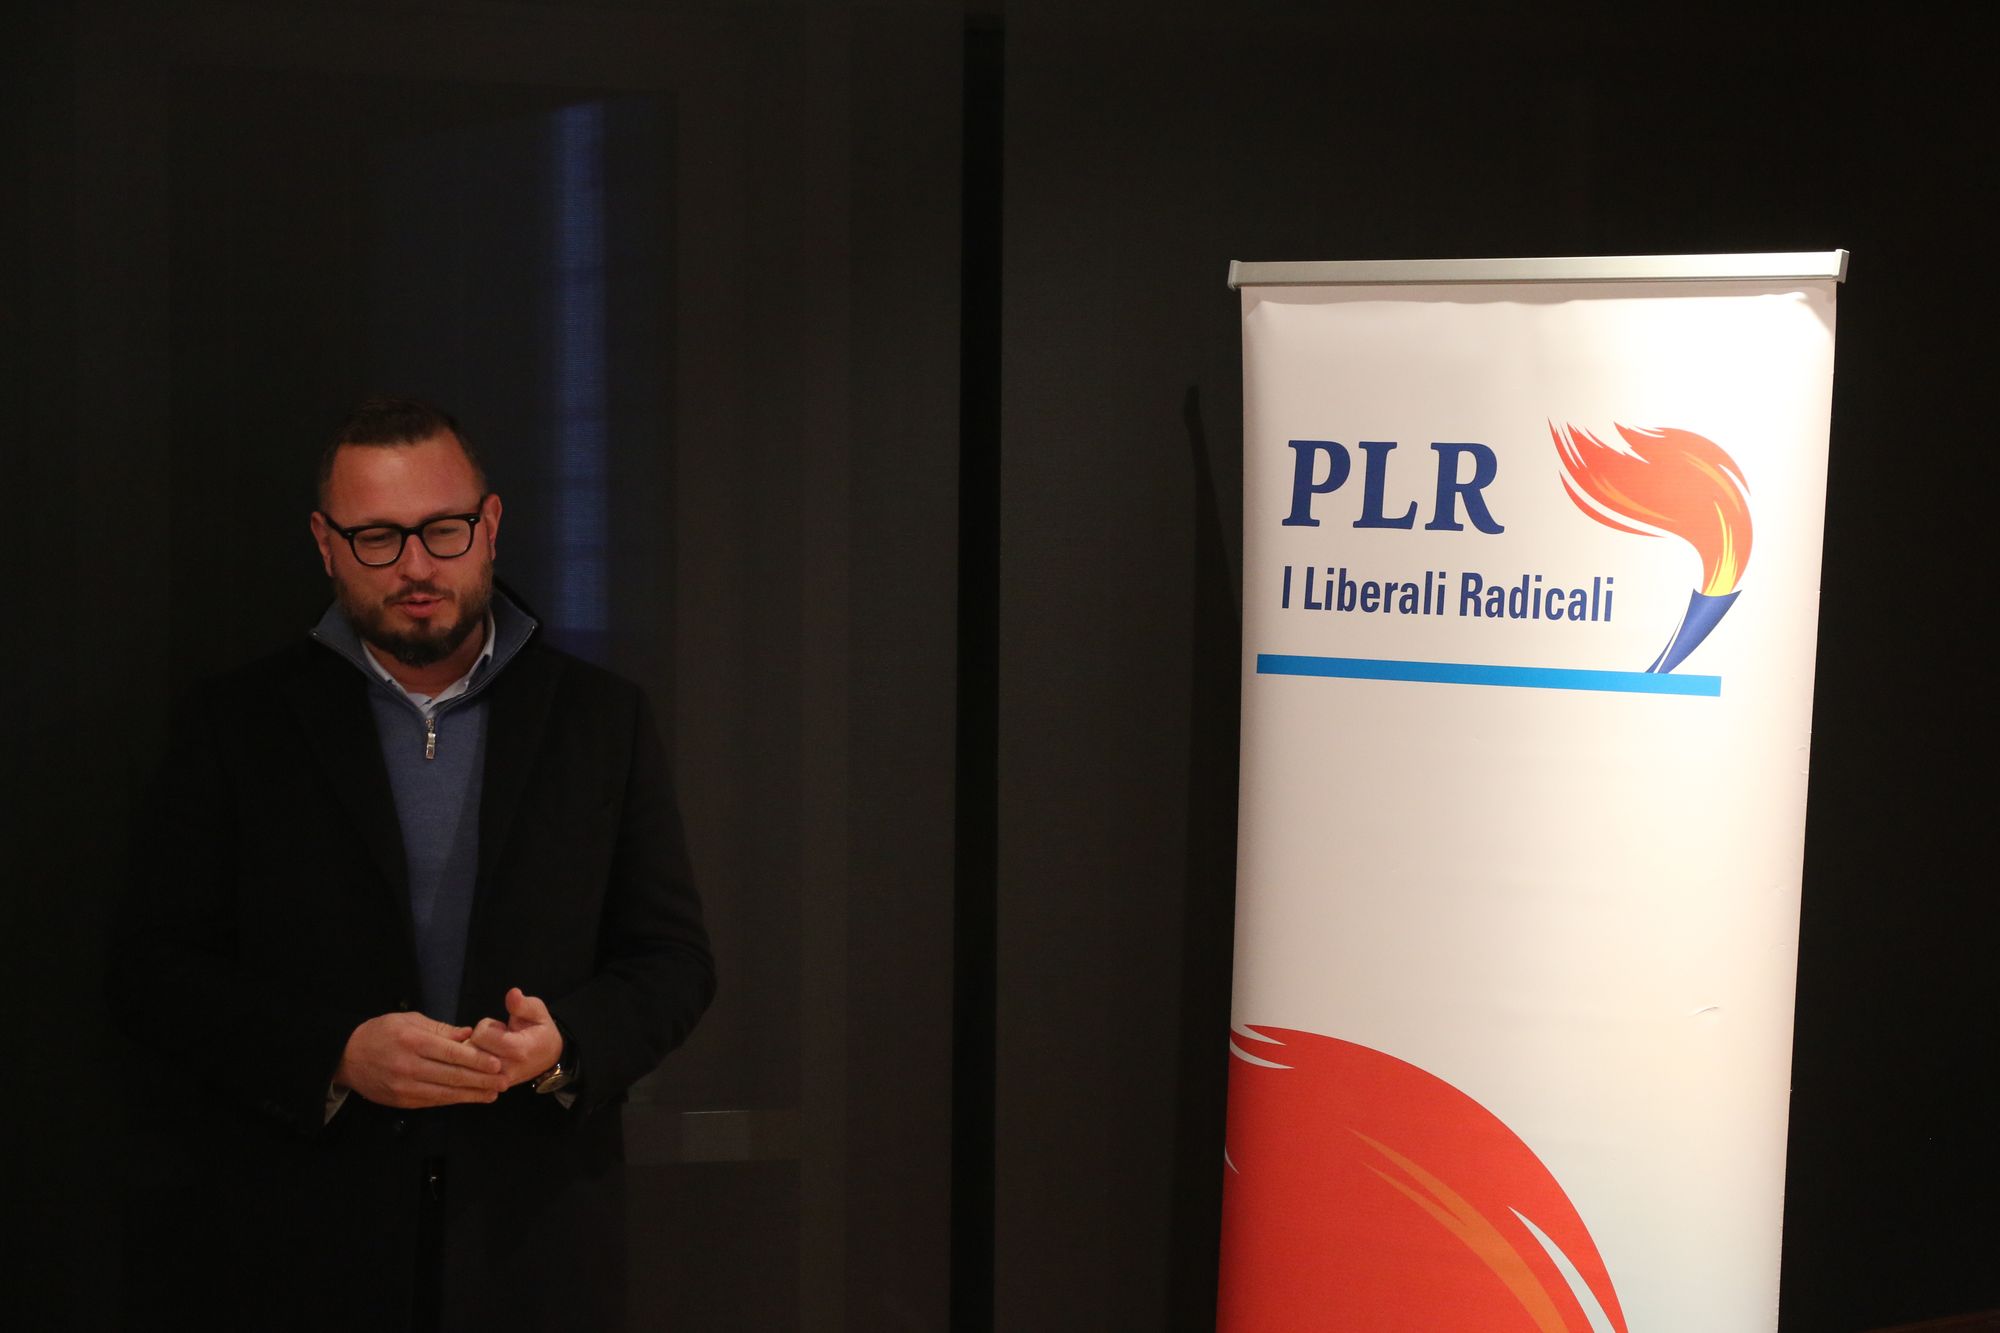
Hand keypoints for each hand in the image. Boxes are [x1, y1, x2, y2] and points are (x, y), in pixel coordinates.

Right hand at [334, 1012, 509, 1108]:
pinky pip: (433, 1101)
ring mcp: (405, 1087)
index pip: (452, 1053)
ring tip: (494, 1093)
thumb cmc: (381, 1032)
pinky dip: (454, 1100)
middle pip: (453, 1075)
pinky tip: (470, 1098)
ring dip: (472, 1094)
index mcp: (414, 1042)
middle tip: (505, 1081)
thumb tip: (469, 1034)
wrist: (346, 1056)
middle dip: (482, 1080)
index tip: (497, 1064)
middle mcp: (410, 1066)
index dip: (477, 1060)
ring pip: (445, 1093)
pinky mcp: (402, 1101)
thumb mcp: (409, 1020)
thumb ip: (440, 1029)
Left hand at [467, 987, 564, 1087]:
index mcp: (518, 1050)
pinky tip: (485, 1061)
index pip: (482, 1035)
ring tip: (491, 1050)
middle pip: (471, 1049)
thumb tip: (512, 993)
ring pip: (467, 1064)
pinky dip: (472, 1065)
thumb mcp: (537, 1011)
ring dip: (475, 1053)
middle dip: (478, 1040)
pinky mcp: (491, 1088)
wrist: (549, 1058)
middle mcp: (505, 1069)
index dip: (486, 1026)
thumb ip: (522, 1004)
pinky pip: (469, 1075)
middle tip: (495, 1039)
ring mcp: (497, 1082)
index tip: (501, 1027)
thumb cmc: (541, 1031)